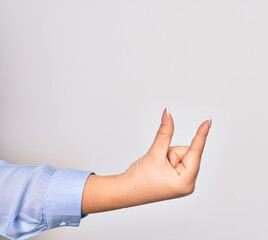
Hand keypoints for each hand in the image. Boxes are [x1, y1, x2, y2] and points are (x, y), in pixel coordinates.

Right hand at [82, 108, 210, 213]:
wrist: (127, 191)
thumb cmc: (139, 179)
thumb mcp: (154, 153)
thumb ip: (164, 133)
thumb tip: (168, 114)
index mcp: (186, 181)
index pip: (195, 151)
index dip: (201, 134)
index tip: (208, 121)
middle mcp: (188, 183)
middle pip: (186, 153)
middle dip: (170, 152)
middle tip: (157, 163)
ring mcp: (184, 183)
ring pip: (180, 155)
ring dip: (167, 156)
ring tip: (156, 168)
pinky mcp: (178, 180)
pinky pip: (178, 161)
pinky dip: (168, 160)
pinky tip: (159, 169)